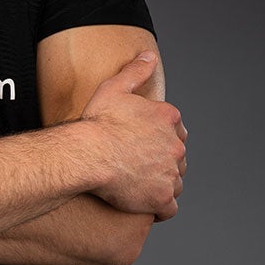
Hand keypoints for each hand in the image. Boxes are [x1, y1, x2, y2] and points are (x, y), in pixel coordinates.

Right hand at [79, 52, 187, 218]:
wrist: (87, 155)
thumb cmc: (97, 123)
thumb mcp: (114, 88)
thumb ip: (136, 70)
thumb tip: (150, 55)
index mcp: (168, 119)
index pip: (176, 132)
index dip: (160, 140)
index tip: (144, 146)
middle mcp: (176, 146)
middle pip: (177, 159)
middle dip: (162, 163)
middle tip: (138, 168)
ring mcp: (170, 174)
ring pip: (174, 183)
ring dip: (162, 186)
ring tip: (139, 187)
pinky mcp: (161, 198)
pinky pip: (169, 209)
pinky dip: (159, 209)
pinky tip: (144, 206)